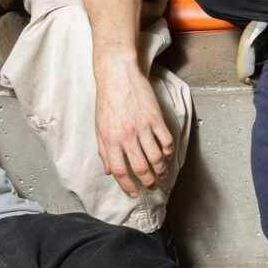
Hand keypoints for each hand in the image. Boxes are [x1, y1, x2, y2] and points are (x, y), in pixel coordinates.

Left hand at [93, 53, 175, 197]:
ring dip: (161, 170)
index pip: (119, 170)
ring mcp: (142, 127)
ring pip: (155, 157)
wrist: (117, 75)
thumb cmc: (107, 100)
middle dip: (148, 182)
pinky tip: (167, 155)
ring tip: (162, 174)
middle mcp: (126, 136)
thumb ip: (103, 150)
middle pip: (140, 167)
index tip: (133, 193)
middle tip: (152, 187)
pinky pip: (165, 141)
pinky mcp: (155, 118)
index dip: (126, 185)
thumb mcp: (98, 127)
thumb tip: (107, 170)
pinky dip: (168, 151)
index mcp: (110, 140)